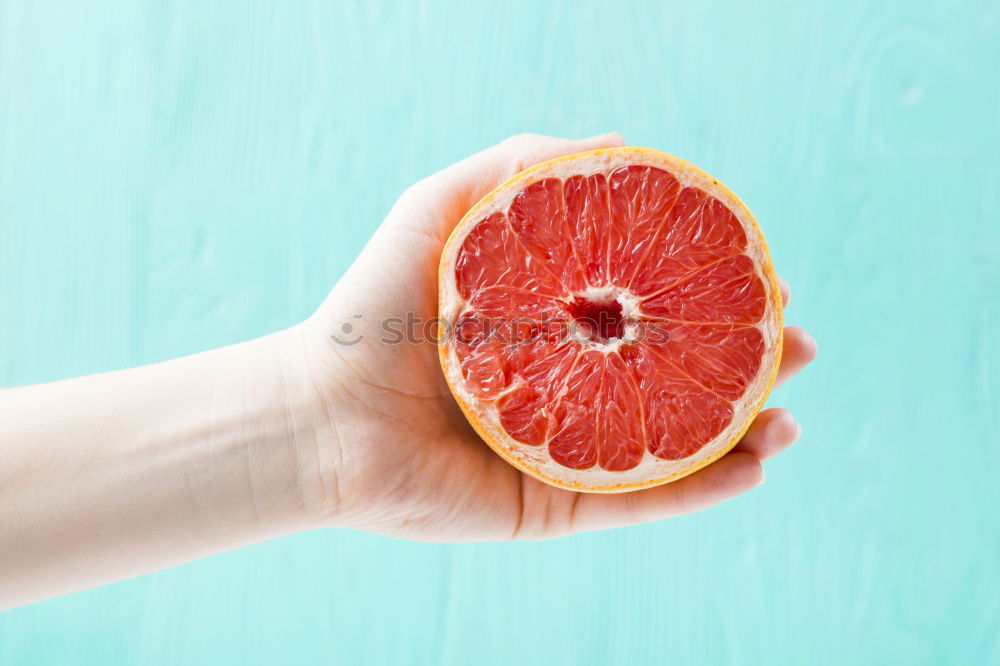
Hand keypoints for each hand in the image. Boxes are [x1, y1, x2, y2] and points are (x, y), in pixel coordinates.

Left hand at [296, 133, 816, 540]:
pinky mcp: (555, 507)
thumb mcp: (439, 210)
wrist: (322, 414)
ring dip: (745, 433)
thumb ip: (516, 167)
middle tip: (797, 343)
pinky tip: (754, 468)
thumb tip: (617, 139)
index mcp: (554, 328)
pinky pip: (642, 502)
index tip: (766, 277)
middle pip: (680, 377)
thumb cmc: (372, 309)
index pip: (651, 311)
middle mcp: (572, 388)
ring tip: (789, 416)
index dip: (712, 296)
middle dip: (747, 364)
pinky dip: (701, 492)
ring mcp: (569, 451)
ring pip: (676, 446)